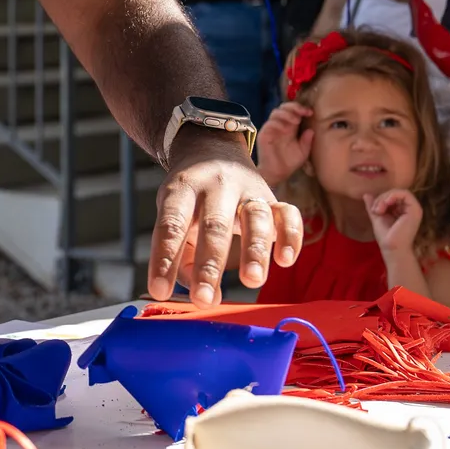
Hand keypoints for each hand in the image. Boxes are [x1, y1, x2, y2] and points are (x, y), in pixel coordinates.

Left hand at [150, 129, 302, 304]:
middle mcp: (215, 187)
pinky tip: (285, 260)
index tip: (159, 291)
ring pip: (255, 216)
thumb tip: (203, 293)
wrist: (211, 148)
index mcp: (182, 190)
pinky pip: (288, 213)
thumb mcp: (175, 216)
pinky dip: (290, 236)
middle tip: (204, 300)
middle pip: (214, 225)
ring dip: (254, 250)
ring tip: (251, 281)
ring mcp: (247, 190)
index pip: (172, 225)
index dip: (164, 259)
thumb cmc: (190, 198)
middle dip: (210, 265)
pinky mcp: (272, 196)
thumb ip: (181, 256)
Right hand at [255, 102, 312, 186]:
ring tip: (296, 120)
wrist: (277, 173)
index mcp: (290, 127)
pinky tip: (285, 129)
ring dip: (287, 114)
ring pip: (276, 112)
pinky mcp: (264, 134)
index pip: (294, 112)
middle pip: (284, 107)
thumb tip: (312, 130)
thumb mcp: (303, 152)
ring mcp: (271, 129)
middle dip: (294, 107)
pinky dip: (278, 123)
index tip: (310, 112)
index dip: (301, 109)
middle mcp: (280, 125)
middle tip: (302, 112)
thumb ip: (307, 141)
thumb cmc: (289, 162)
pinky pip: (269, 123)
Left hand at [364, 188, 422, 254]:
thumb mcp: (377, 217)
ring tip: (379, 210)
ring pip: (399, 192)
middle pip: (395, 193)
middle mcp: (410, 208)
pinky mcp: (415, 209)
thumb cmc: (386, 236)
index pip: (392, 196)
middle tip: (375, 210)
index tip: (374, 210)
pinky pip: (405, 194)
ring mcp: (414, 209)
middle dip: (381, 198)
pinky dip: (392, 196)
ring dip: (385, 198)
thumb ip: (373, 206)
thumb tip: (366, 194)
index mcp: (403, 210)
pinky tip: (385, 204)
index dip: (381, 198)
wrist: (392, 248)